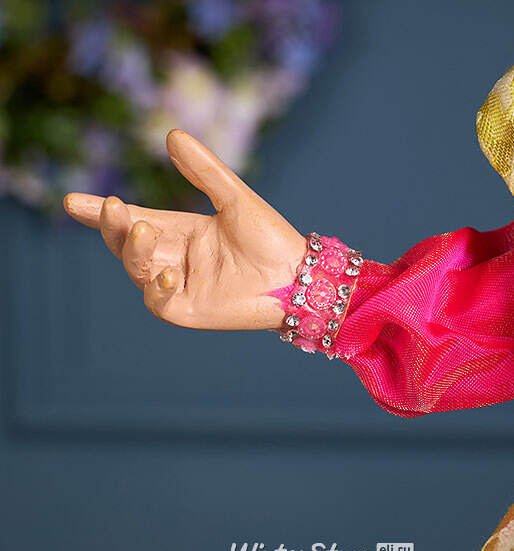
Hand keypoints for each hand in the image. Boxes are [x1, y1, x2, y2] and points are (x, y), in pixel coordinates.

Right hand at [64, 130, 306, 330]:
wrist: (298, 276)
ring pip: (139, 271)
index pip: (135, 219)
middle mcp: (177, 258)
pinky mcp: (189, 310)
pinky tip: (165, 271)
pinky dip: (155, 288)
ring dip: (133, 253)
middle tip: (111, 209)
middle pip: (130, 245)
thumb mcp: (234, 198)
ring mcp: (181, 286)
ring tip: (140, 230)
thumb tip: (171, 134)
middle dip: (114, 228)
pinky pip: (159, 302)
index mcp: (184, 231)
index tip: (73, 201)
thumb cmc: (270, 237)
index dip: (105, 214)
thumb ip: (204, 171)